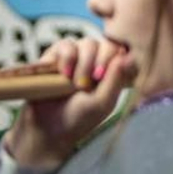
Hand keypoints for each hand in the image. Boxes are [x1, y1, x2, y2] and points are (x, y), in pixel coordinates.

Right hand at [4, 37, 133, 170]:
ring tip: (75, 83)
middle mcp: (96, 62)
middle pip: (106, 44)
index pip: (122, 52)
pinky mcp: (55, 57)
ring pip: (87, 43)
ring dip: (83, 61)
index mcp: (111, 73)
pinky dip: (66, 56)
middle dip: (99, 61)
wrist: (46, 130)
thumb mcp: (102, 103)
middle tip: (88, 83)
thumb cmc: (78, 119)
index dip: (115, 58)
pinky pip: (64, 44)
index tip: (103, 77)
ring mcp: (76, 58)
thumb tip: (125, 55)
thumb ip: (116, 80)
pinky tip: (63, 73)